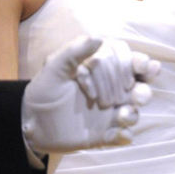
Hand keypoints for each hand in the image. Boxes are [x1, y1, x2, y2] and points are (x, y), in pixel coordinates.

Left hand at [21, 36, 160, 164]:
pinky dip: (125, 135)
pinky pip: (123, 136)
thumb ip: (74, 52)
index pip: (131, 63)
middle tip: (132, 94)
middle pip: (141, 88)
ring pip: (134, 112)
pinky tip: (120, 134)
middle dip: (142, 90)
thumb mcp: (53, 69)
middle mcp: (113, 92)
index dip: (141, 63)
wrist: (32, 123)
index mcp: (105, 73)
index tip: (141, 66)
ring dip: (133, 112)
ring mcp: (111, 114)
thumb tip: (99, 38)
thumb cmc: (44, 91)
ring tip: (121, 115)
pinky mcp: (106, 134)